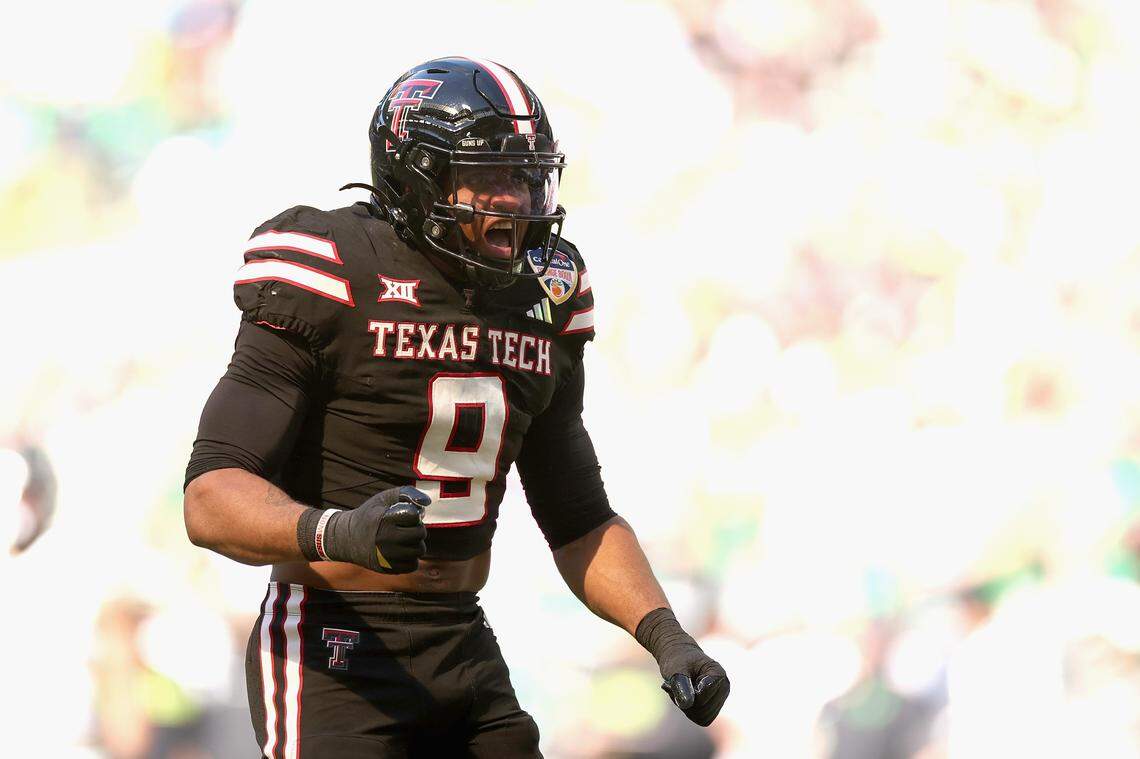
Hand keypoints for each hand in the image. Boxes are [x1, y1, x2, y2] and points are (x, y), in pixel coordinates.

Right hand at [322, 485, 430, 572]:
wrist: (346, 539)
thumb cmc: (371, 515)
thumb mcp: (384, 498)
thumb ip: (407, 493)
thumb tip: (427, 504)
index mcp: (384, 519)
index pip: (414, 515)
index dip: (413, 514)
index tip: (403, 514)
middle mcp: (385, 539)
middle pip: (420, 533)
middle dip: (417, 528)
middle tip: (406, 527)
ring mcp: (387, 556)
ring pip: (419, 550)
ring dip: (415, 543)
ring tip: (404, 539)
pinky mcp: (388, 569)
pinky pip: (413, 565)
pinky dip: (410, 558)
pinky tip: (401, 551)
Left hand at [635, 608, 729, 726]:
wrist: (680, 655)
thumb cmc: (677, 660)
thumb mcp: (675, 669)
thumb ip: (680, 685)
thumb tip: (687, 704)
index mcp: (718, 674)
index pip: (702, 699)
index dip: (686, 693)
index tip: (680, 677)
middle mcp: (725, 686)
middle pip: (703, 712)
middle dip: (686, 703)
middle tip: (676, 685)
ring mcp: (722, 697)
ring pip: (702, 718)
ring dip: (687, 707)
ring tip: (682, 690)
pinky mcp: (716, 705)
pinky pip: (702, 719)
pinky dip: (690, 711)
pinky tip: (687, 696)